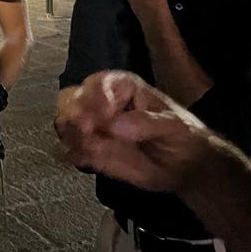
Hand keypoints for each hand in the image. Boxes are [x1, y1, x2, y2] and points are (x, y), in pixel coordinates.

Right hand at [57, 71, 209, 194]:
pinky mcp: (89, 150)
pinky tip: (84, 160)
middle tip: (85, 129)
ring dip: (69, 133)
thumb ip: (146, 123)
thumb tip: (113, 126)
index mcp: (122, 87)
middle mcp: (100, 103)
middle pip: (71, 98)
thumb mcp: (173, 125)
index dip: (96, 97)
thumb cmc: (181, 136)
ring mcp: (92, 127)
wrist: (185, 168)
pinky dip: (71, 154)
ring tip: (86, 147)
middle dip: (72, 112)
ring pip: (65, 122)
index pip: (99, 84)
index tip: (102, 116)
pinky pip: (69, 149)